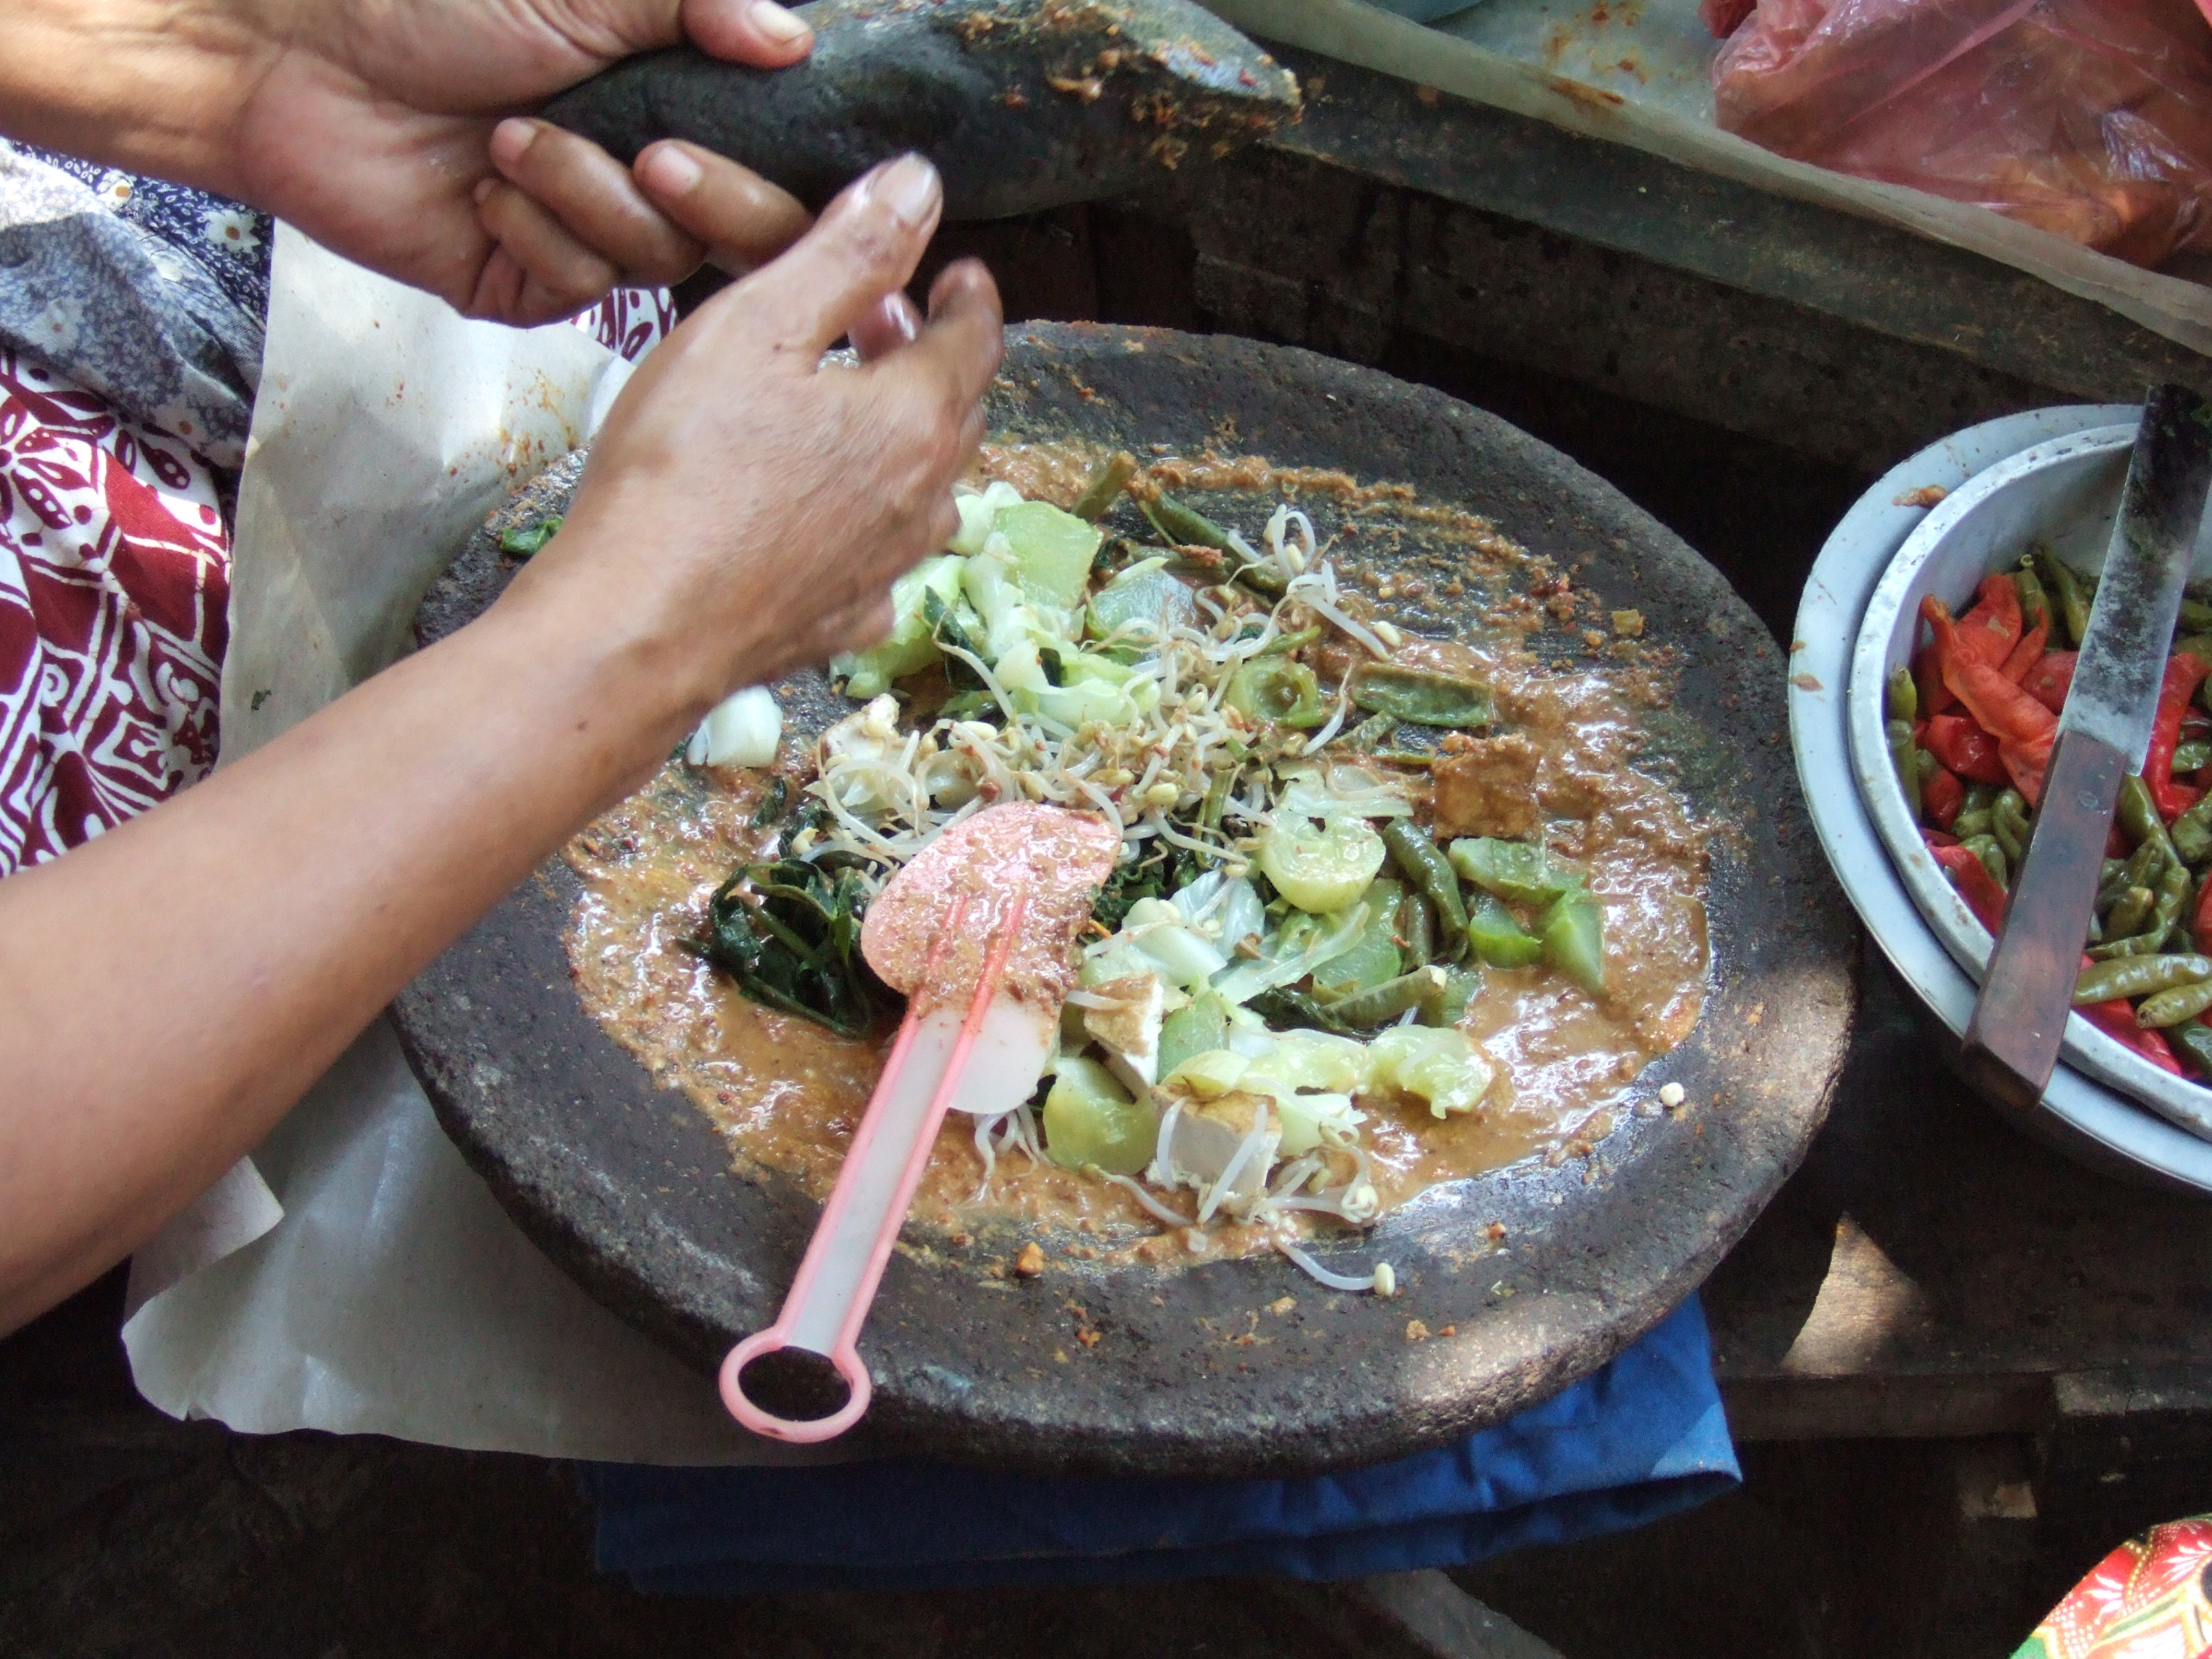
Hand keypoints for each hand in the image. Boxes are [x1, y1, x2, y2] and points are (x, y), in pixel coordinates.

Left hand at [223, 0, 820, 322]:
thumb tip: (794, 39)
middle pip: (741, 230)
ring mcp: (583, 233)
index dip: (776, 166)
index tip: (751, 134)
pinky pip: (579, 288)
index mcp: (665, 97)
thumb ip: (695, 3)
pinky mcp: (526, 284)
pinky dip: (534, 234)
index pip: (769, 158)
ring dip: (586, 197)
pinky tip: (481, 191)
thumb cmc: (423, 3)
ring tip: (508, 140)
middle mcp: (637, 170)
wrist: (293, 59)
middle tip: (649, 153)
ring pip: (657, 257)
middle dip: (701, 192)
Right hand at [509, 150, 1002, 708]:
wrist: (636, 627)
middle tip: (884, 324)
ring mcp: (884, 571)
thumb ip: (846, 254)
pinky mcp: (841, 622)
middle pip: (954, 415)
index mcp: (912, 420)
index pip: (973, 342)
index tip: (959, 274)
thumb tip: (918, 187)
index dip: (968, 299)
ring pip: (924, 490)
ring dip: (901, 439)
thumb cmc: (683, 469)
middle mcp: (920, 502)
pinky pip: (878, 559)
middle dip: (928, 359)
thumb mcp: (758, 327)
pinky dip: (867, 520)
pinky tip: (825, 514)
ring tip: (850, 411)